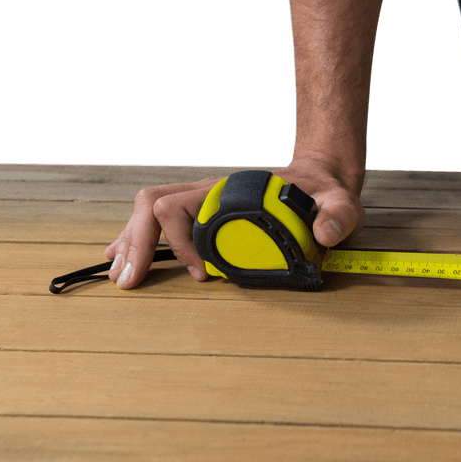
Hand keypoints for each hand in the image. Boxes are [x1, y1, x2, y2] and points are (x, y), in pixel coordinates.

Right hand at [104, 157, 364, 288]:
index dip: (182, 242)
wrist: (319, 180)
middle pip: (152, 204)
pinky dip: (136, 240)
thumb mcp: (340, 203)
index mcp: (230, 190)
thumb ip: (338, 215)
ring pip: (147, 211)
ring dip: (130, 242)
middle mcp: (208, 191)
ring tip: (120, 276)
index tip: (203, 274)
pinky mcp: (200, 213)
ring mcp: (201, 201)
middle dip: (136, 242)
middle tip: (130, 281)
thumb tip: (324, 234)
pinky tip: (123, 259)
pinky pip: (157, 221)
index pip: (181, 206)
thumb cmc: (324, 193)